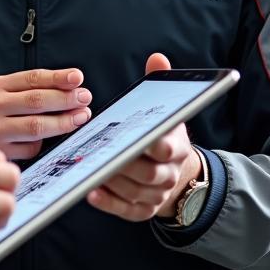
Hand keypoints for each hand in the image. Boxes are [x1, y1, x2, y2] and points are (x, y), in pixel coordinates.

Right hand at [0, 68, 91, 160]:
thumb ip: (20, 89)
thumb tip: (62, 87)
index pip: (33, 78)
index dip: (58, 77)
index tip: (78, 78)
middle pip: (38, 101)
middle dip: (66, 99)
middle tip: (84, 98)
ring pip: (37, 126)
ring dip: (63, 122)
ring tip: (80, 117)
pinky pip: (30, 148)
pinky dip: (42, 144)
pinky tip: (49, 139)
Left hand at [86, 53, 201, 221]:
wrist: (180, 172)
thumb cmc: (165, 136)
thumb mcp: (167, 110)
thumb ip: (159, 85)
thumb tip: (157, 59)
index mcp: (175, 147)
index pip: (166, 149)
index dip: (153, 145)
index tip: (138, 138)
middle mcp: (169, 173)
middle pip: (148, 173)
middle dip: (125, 164)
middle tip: (101, 153)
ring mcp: (158, 194)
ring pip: (135, 192)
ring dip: (112, 181)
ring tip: (89, 168)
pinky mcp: (145, 210)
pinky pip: (128, 210)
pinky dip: (110, 203)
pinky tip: (92, 192)